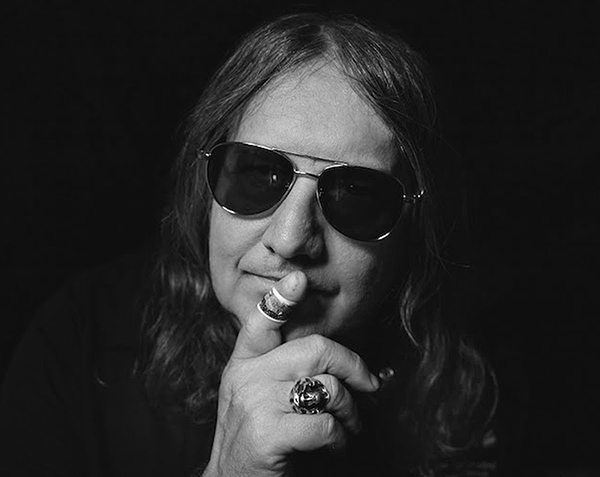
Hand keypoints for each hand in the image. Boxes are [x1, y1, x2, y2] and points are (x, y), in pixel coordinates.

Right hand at [203, 271, 379, 475]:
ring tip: (347, 424)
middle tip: (369, 385)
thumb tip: (343, 362)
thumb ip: (284, 369)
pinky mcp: (268, 435)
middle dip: (353, 366)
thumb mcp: (256, 394)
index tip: (300, 280)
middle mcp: (247, 377)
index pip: (261, 321)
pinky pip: (324, 423)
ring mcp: (255, 404)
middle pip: (314, 350)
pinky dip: (340, 437)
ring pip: (327, 388)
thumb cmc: (256, 435)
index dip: (281, 298)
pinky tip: (334, 444)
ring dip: (350, 410)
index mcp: (244, 362)